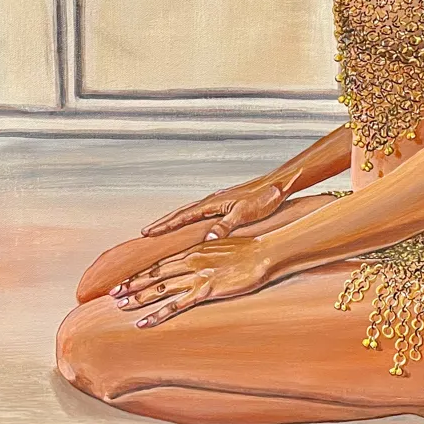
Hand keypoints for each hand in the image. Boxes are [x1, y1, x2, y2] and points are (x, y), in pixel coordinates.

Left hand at [110, 236, 271, 326]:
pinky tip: (143, 323)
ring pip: (160, 289)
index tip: (123, 282)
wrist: (264, 252)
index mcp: (194, 251)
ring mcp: (197, 276)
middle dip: (132, 285)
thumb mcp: (224, 249)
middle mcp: (191, 262)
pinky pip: (176, 305)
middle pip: (155, 275)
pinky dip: (157, 314)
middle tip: (111, 295)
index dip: (140, 274)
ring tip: (120, 307)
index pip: (161, 264)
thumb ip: (208, 256)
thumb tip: (200, 261)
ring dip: (138, 298)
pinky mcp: (206, 290)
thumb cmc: (249, 251)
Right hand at [141, 174, 295, 239]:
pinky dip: (191, 219)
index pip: (182, 216)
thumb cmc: (262, 200)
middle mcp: (212, 200)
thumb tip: (206, 239)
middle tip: (146, 232)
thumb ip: (225, 226)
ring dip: (176, 220)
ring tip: (163, 228)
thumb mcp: (244, 215)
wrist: (277, 185)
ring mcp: (219, 201)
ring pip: (191, 212)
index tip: (147, 233)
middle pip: (182, 212)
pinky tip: (193, 224)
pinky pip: (202, 213)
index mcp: (212, 203)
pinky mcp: (227, 203)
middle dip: (164, 223)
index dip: (165, 225)